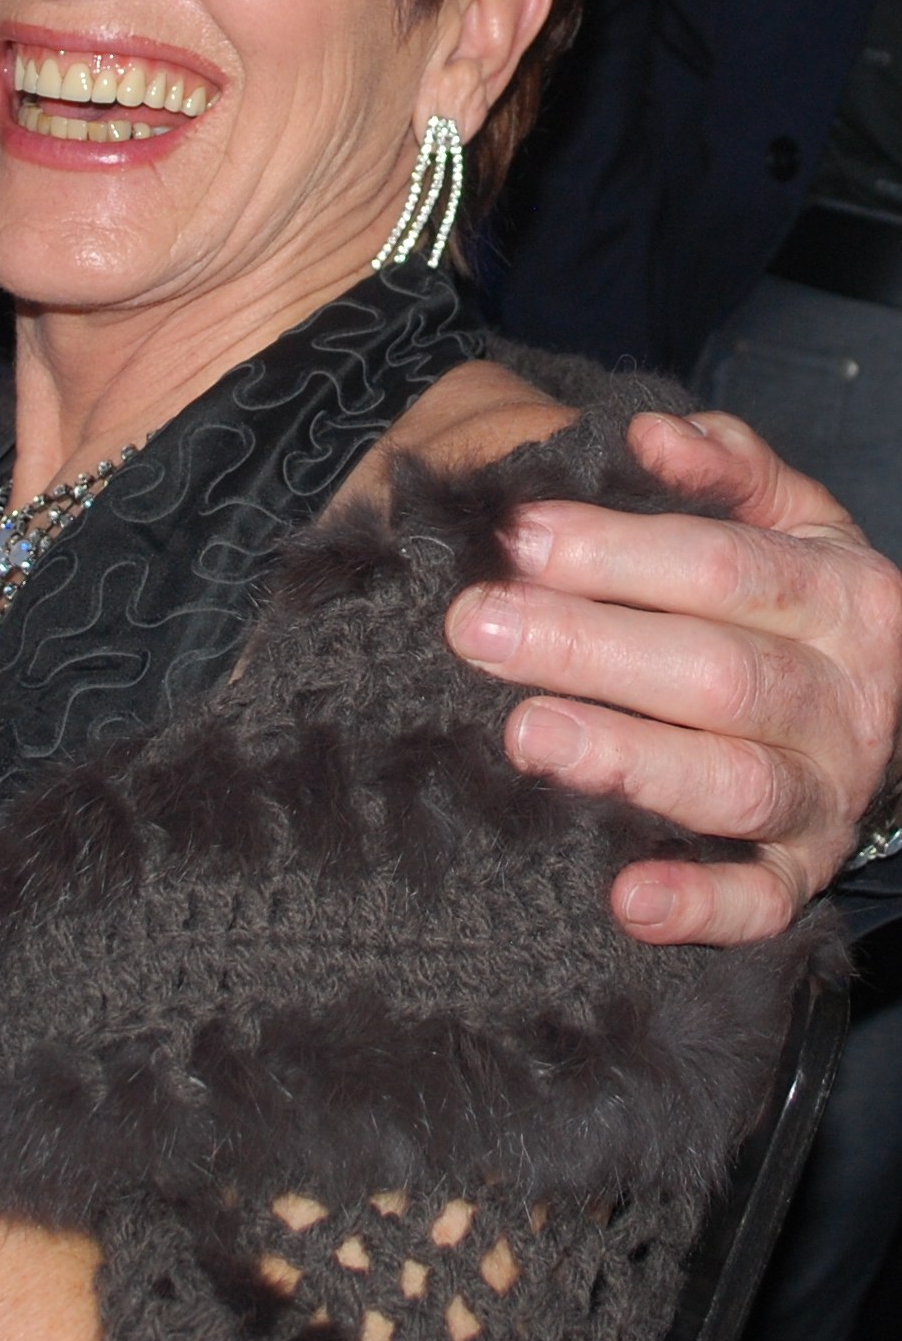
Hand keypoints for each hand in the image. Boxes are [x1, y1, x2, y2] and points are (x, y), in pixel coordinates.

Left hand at [445, 409, 901, 945]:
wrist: (882, 703)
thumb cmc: (789, 597)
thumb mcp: (784, 516)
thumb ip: (726, 465)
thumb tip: (649, 434)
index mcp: (839, 591)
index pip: (724, 565)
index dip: (615, 550)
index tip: (514, 538)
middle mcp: (845, 695)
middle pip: (715, 673)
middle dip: (588, 647)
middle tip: (478, 629)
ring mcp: (829, 790)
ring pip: (732, 783)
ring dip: (627, 761)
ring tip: (525, 735)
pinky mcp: (805, 872)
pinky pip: (761, 902)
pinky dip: (699, 906)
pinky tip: (625, 899)